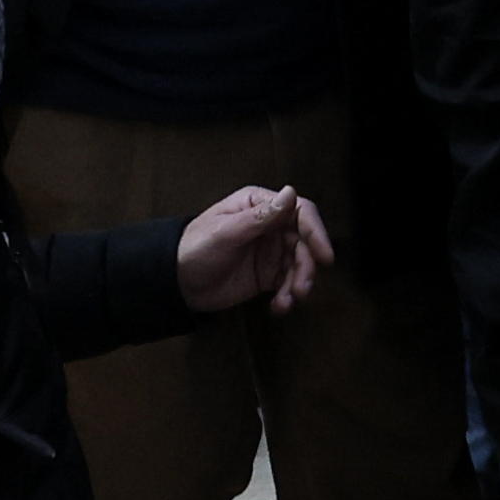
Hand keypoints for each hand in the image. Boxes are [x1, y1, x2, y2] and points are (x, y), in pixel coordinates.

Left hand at [174, 185, 329, 314]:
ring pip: (299, 264)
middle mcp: (270, 225)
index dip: (316, 232)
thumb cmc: (194, 248)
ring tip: (289, 301)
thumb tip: (291, 192)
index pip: (299, 212)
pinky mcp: (267, 274)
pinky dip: (288, 296)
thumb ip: (260, 216)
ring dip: (299, 283)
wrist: (175, 283)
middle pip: (304, 242)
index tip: (325, 256)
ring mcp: (270, 250)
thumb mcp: (226, 232)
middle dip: (307, 266)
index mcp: (259, 205)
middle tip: (303, 287)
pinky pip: (288, 282)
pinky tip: (279, 307)